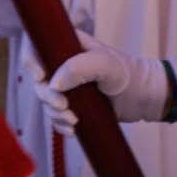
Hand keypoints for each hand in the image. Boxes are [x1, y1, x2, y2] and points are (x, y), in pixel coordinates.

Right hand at [41, 44, 171, 129]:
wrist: (146, 97)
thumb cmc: (130, 74)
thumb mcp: (107, 66)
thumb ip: (80, 67)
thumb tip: (53, 84)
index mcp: (68, 46)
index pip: (36, 47)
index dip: (31, 61)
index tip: (42, 77)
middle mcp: (63, 64)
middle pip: (39, 80)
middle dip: (46, 96)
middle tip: (64, 106)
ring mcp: (68, 85)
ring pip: (46, 101)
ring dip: (55, 114)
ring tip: (74, 121)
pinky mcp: (73, 104)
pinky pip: (56, 116)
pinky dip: (61, 125)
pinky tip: (74, 130)